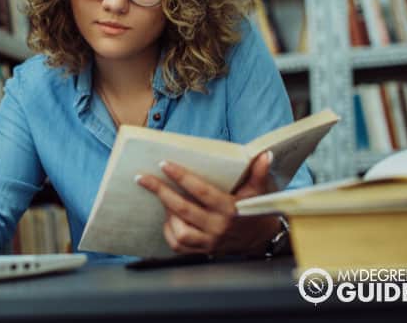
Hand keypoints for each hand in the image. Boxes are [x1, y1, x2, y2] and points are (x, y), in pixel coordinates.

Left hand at [136, 151, 280, 256]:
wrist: (260, 240)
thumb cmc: (255, 210)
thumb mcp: (259, 191)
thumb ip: (258, 173)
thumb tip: (264, 155)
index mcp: (230, 209)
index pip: (202, 191)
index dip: (182, 177)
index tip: (164, 164)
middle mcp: (218, 227)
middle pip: (183, 209)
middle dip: (160, 191)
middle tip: (142, 178)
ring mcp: (209, 242)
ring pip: (180, 232)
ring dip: (167, 214)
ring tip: (162, 199)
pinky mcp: (203, 252)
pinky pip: (179, 246)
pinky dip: (169, 232)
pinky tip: (168, 218)